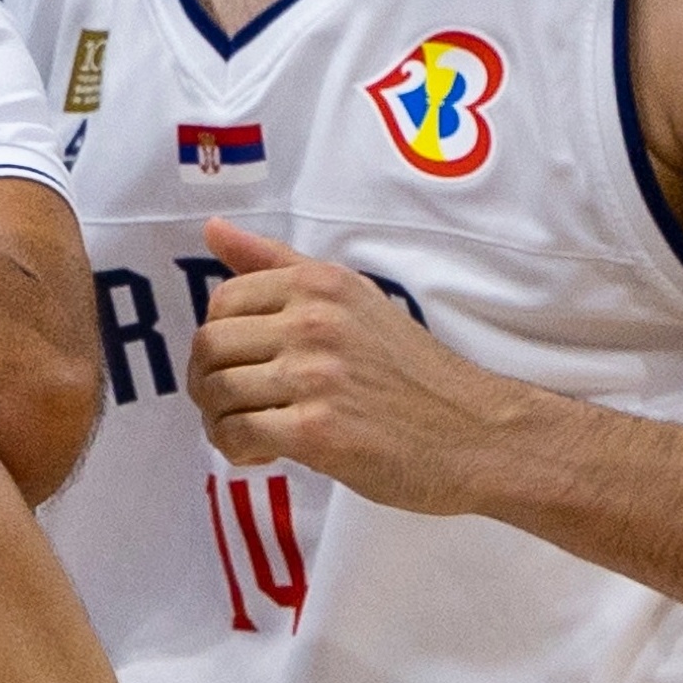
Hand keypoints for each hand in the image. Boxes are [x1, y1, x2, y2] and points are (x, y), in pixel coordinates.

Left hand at [186, 220, 540, 513]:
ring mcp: (315, 376)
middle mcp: (314, 323)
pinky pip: (236, 434)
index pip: (222, 302)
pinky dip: (236, 450)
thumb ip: (279, 264)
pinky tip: (265, 454)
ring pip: (216, 393)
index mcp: (319, 285)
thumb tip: (213, 229)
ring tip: (251, 432)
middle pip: (208, 348)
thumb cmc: (410, 372)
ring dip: (219, 421)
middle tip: (235, 406)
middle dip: (208, 383)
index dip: (219, 341)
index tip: (242, 366)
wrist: (474, 434)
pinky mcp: (316, 431)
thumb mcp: (353, 299)